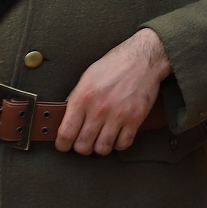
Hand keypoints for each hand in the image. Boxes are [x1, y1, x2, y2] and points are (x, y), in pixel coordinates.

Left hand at [56, 27, 171, 154]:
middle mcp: (99, 109)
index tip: (65, 145)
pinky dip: (119, 143)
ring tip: (101, 139)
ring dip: (100, 147)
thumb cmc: (114, 65)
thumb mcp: (87, 78)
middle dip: (81, 147)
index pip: (66, 134)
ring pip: (102, 148)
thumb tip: (66, 117)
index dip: (62, 145)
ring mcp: (118, 115)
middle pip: (83, 146)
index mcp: (83, 99)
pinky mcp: (135, 118)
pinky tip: (117, 135)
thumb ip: (75, 99)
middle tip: (84, 141)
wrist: (143, 59)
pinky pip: (123, 143)